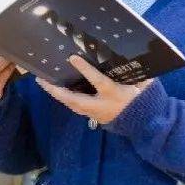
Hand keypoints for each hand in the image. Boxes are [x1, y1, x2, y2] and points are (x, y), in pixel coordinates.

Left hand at [35, 54, 150, 124]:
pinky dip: (64, 97)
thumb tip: (134, 59)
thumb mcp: (141, 86)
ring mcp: (94, 112)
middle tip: (40, 78)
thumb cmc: (140, 102)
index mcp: (112, 94)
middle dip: (56, 90)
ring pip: (71, 103)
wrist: (144, 126)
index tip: (72, 57)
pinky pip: (75, 105)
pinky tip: (57, 89)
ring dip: (57, 94)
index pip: (98, 81)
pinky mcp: (92, 114)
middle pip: (74, 99)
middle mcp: (100, 105)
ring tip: (43, 82)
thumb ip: (138, 75)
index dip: (85, 69)